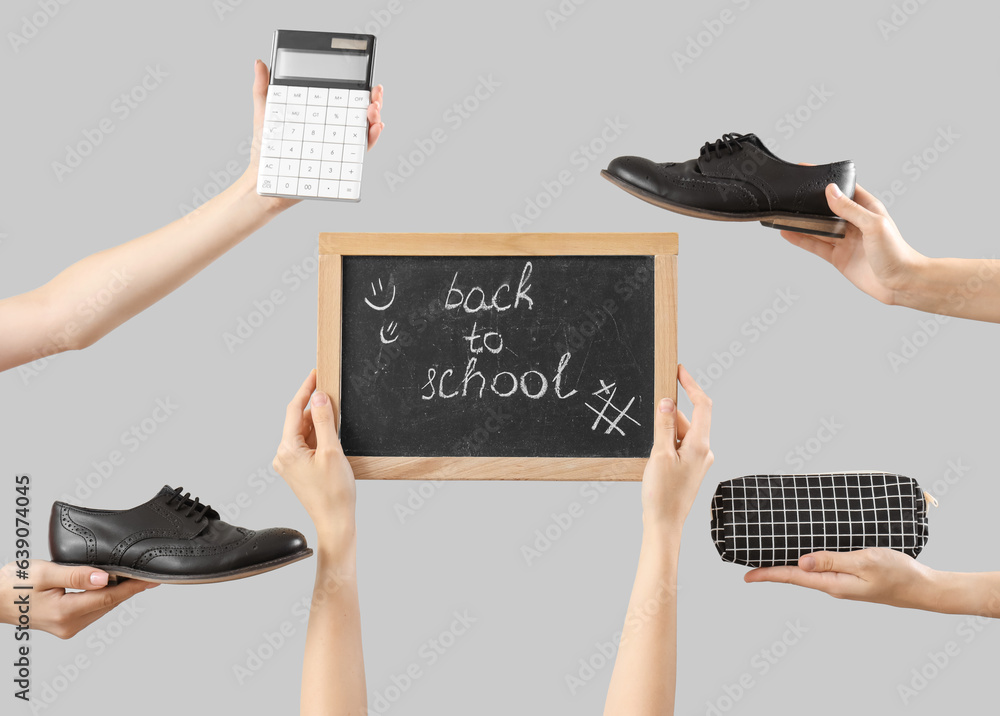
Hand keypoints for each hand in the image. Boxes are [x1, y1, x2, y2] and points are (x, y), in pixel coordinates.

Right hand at [0, 560, 155, 638]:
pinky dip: (101, 598)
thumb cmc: (13, 583)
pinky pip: (91, 611)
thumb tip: (105, 578)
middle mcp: (68, 625)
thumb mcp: (45, 573)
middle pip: (108, 604)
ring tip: (130, 577)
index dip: (133, 587)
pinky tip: (107, 586)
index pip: (109, 598)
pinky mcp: (64, 625)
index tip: (151, 579)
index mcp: (65, 612)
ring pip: (101, 608)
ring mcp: (66, 628)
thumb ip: (76, 575)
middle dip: (127, 589)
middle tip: (145, 573)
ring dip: (115, 594)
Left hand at [242, 61, 385, 210]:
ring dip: (374, 119)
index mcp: (318, 119)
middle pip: (358, 115)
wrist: (263, 181)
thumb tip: (259, 63)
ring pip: (362, 132)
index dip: (358, 92)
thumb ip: (263, 89)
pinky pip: (358, 153)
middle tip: (375, 96)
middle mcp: (330, 133)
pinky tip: (373, 129)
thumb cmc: (264, 152)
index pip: (343, 102)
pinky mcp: (338, 165)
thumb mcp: (264, 114)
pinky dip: (369, 140)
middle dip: (372, 103)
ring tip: (374, 110)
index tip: (367, 84)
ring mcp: (335, 149)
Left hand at [273, 370, 356, 547]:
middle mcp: (283, 456)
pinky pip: (307, 444)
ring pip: (304, 432)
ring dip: (319, 423)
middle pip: (299, 420)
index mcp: (288, 449)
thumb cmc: (335, 493)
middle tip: (334, 395)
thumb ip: (324, 421)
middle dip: (316, 407)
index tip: (316, 374)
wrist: (335, 522)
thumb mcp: (332, 451)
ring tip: (337, 420)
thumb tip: (318, 397)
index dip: (306, 389)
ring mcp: (290, 464)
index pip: (294, 409)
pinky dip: (319, 437)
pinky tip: (333, 437)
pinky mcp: (298, 470)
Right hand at [641, 365, 713, 530]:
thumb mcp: (659, 454)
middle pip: (689, 420)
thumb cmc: (662, 493)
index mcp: (700, 445)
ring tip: (652, 454)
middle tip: (651, 419)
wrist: (664, 524)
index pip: (702, 405)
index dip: (691, 385)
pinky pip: (680, 446)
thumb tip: (668, 402)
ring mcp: (699, 461)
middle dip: (669, 417)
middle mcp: (705, 451)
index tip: (679, 371)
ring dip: (666, 434)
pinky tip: (656, 458)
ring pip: (682, 434)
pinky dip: (668, 444)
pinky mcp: (691, 468)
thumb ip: (665, 425)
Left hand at [744, 547, 935, 610]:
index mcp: (833, 584)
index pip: (793, 577)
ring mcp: (842, 582)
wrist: (923, 587)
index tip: (746, 575)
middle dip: (772, 569)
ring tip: (770, 556)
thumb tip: (800, 562)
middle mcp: (833, 585)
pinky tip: (805, 553)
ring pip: (808, 572)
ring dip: (789, 565)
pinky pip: (823, 567)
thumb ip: (832, 561)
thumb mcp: (864, 562)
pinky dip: (808, 560)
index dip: (768, 574)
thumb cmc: (897, 573)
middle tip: (750, 563)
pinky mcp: (850, 576)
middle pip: (796, 576)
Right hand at [781, 183, 926, 304]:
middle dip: (810, 202)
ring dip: (802, 222)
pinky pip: (815, 245)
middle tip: (790, 194)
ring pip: (818, 228)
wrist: (900, 283)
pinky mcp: (837, 257)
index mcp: (866, 209)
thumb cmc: (896, 252)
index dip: (827, 180)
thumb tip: (830, 191)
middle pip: (826, 209)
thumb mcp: (873, 225)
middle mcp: (854, 223)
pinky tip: (788, 233)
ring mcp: (844, 240)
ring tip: (783, 214)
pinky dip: (801, 240)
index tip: (809, 172)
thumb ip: (850, 209)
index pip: (844, 189)